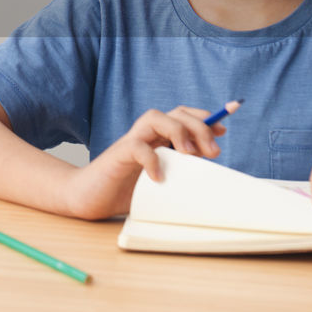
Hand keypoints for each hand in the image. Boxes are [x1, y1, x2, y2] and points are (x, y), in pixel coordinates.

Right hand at [65, 106, 225, 219]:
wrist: (86, 198)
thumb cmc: (122, 191)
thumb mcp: (160, 184)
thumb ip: (179, 178)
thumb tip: (211, 184)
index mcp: (157, 139)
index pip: (183, 116)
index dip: (205, 117)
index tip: (225, 127)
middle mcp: (145, 135)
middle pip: (175, 113)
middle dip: (200, 126)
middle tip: (213, 152)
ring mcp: (130, 142)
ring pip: (154, 117)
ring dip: (178, 131)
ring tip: (190, 155)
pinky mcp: (117, 155)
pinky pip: (136, 146)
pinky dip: (151, 159)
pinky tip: (158, 177)